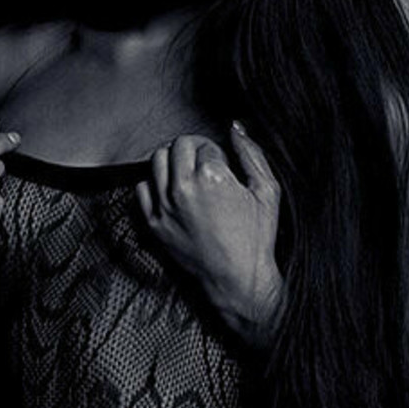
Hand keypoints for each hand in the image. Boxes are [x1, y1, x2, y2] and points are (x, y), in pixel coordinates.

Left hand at [135, 121, 284, 347]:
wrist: (238, 280)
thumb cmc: (256, 238)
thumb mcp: (267, 191)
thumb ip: (251, 153)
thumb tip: (236, 127)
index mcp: (212, 176)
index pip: (205, 143)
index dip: (217, 153)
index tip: (224, 168)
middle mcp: (183, 188)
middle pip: (178, 145)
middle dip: (193, 151)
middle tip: (206, 167)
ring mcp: (165, 207)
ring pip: (157, 160)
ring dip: (173, 162)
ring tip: (189, 177)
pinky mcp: (154, 224)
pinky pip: (141, 188)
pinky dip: (155, 185)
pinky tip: (173, 194)